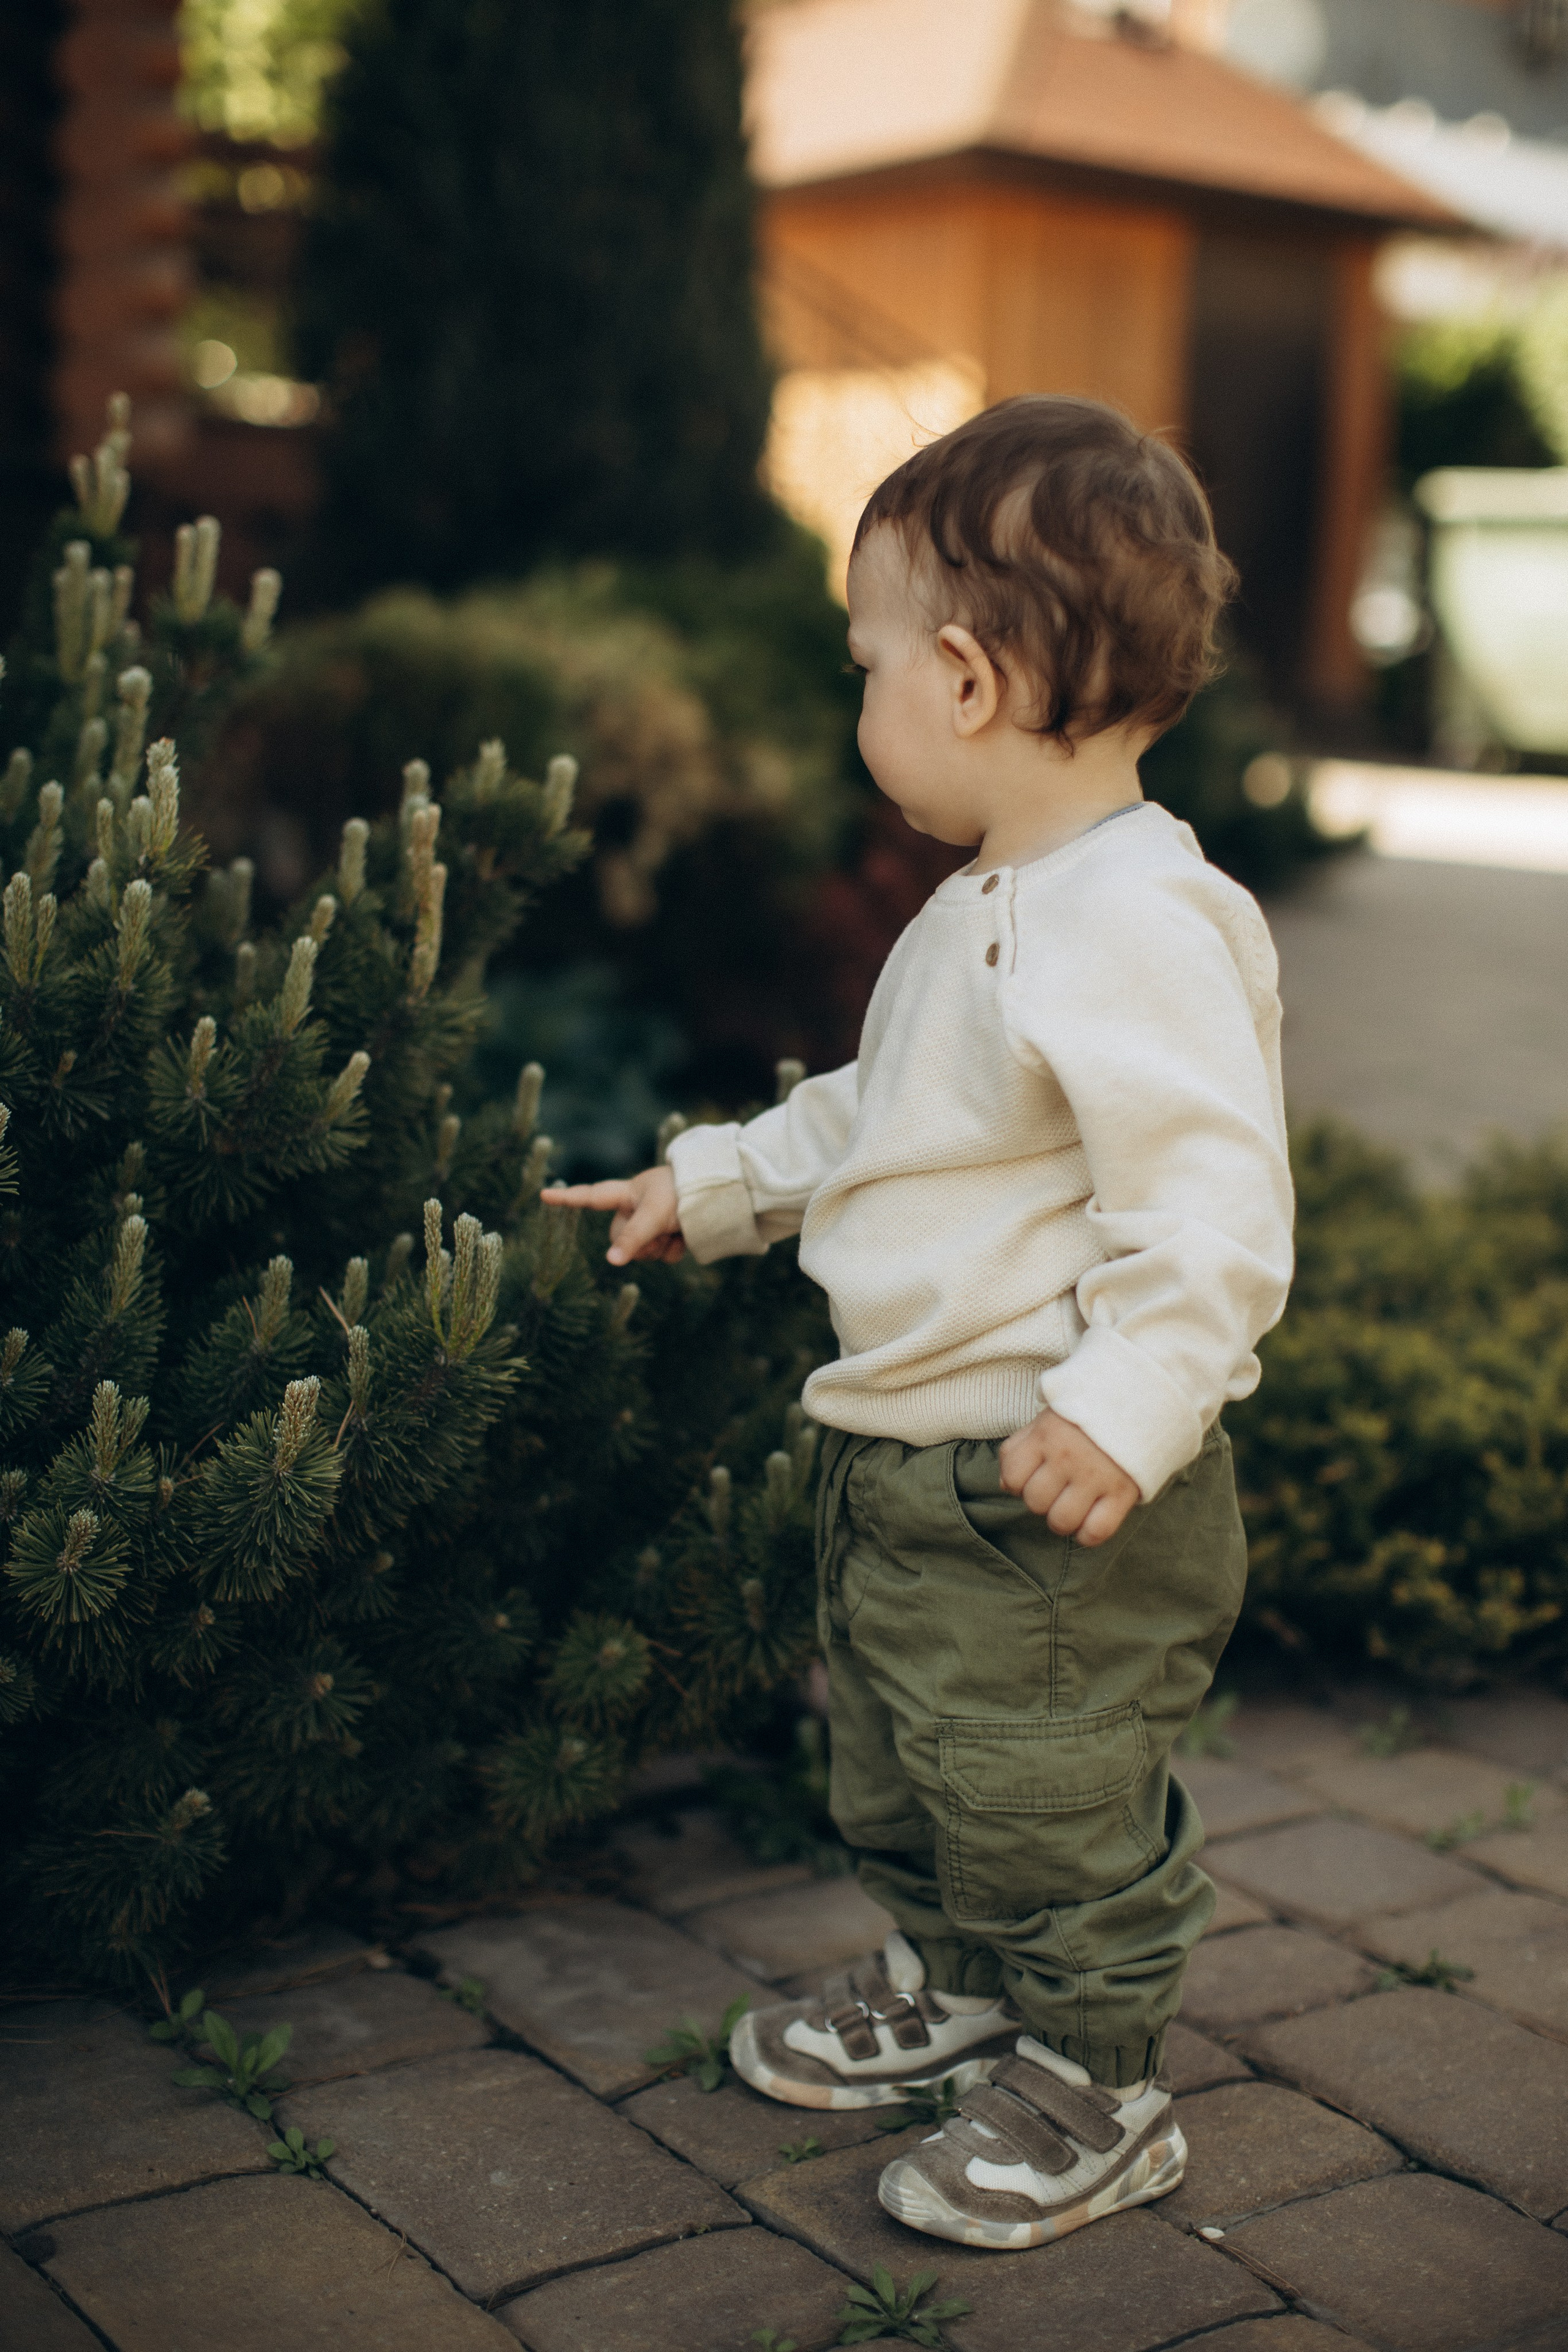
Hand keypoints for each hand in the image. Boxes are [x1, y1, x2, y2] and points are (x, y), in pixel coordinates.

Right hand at [539, 1165, 683, 1264]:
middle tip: (659, 1231)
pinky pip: (662, 1256)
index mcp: (628, 1193)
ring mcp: (654, 1223)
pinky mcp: (671, 1235)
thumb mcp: (653, 1215)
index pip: (591, 1197)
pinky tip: (685, 1239)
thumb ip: (631, 1238)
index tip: (544, 1195)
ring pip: (642, 1251)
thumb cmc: (684, 1193)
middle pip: (619, 1237)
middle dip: (638, 1242)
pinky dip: (673, 1251)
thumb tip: (611, 1262)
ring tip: (676, 1230)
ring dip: (659, 1247)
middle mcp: (638, 1208)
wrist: (723, 1194)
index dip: (567, 1198)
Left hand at [997, 1408, 1138, 1546]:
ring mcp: (1095, 1477)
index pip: (1012, 1477)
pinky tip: (1091, 1519)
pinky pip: (1096, 1532)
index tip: (1033, 1476)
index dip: (1018, 1482)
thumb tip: (1006, 1485)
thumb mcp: (1048, 1418)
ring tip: (1073, 1505)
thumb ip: (1020, 1447)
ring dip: (1063, 1519)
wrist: (1143, 1397)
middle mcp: (1067, 1457)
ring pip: (1061, 1522)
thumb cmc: (1088, 1413)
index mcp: (1045, 1435)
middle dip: (1041, 1500)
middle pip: (1035, 1503)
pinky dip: (1089, 1534)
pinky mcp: (1122, 1493)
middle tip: (1058, 1488)